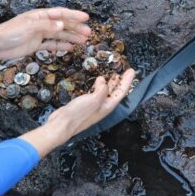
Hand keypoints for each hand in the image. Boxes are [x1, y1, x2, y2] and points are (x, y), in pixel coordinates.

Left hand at [0, 8, 90, 59]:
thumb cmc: (10, 32)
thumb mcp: (29, 27)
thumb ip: (46, 26)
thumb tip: (62, 25)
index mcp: (40, 16)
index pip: (60, 14)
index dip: (73, 15)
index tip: (86, 18)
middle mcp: (42, 24)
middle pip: (62, 25)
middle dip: (75, 28)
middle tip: (88, 33)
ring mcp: (39, 34)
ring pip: (59, 35)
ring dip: (71, 37)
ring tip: (83, 41)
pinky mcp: (35, 45)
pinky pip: (51, 45)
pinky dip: (61, 46)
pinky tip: (70, 48)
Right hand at [19, 69, 135, 157]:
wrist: (62, 124)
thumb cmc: (79, 113)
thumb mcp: (95, 99)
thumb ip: (102, 89)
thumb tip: (103, 80)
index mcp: (108, 106)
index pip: (121, 92)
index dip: (127, 80)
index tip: (132, 71)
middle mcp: (103, 106)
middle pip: (115, 92)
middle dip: (121, 82)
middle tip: (125, 71)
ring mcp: (94, 106)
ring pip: (106, 92)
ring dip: (111, 83)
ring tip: (114, 75)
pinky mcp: (85, 104)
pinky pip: (96, 92)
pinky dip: (99, 86)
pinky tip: (97, 82)